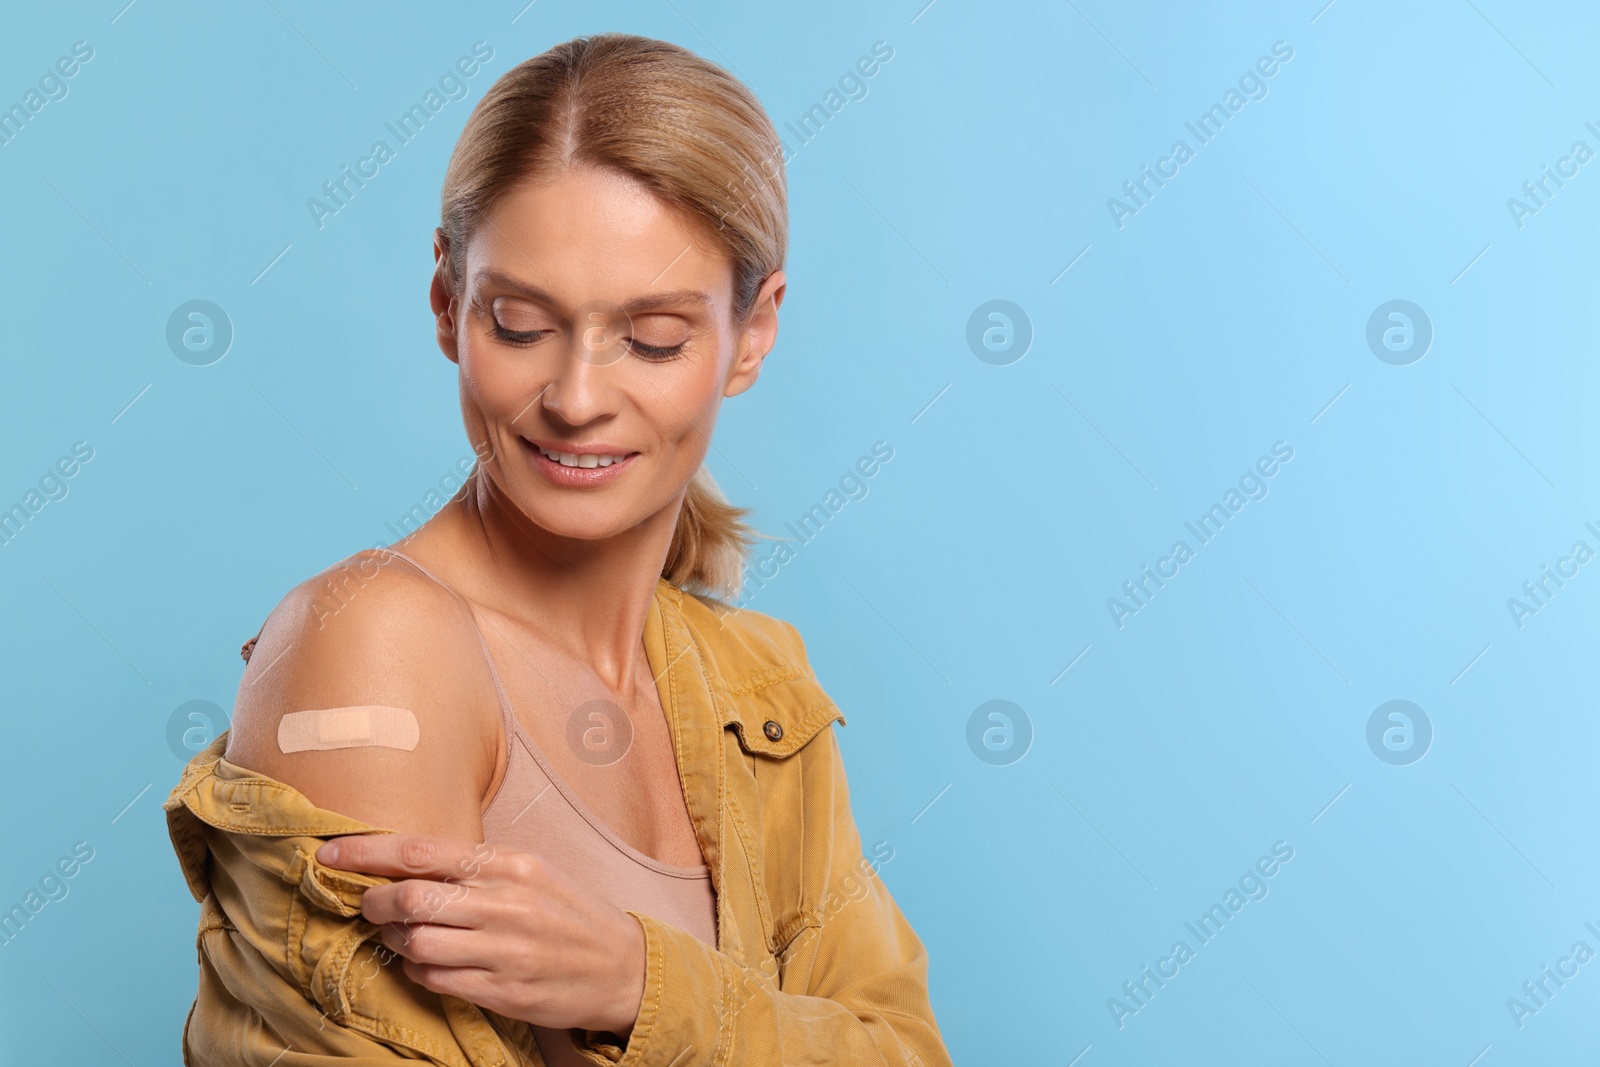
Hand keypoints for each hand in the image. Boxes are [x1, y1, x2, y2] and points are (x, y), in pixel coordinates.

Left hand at [315, 834, 646, 1035]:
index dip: (366, 852)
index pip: (421, 851)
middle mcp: (506, 903)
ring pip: (416, 943)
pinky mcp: (503, 991)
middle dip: (373, 902)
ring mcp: (504, 951)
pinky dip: (416, 969)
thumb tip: (405, 860)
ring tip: (399, 935)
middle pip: (410, 899)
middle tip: (366, 904)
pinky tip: (424, 961)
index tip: (328, 854)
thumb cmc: (567, 913)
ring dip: (394, 940)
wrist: (623, 966)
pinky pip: (435, 979)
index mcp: (510, 864)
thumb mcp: (530, 872)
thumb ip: (474, 866)